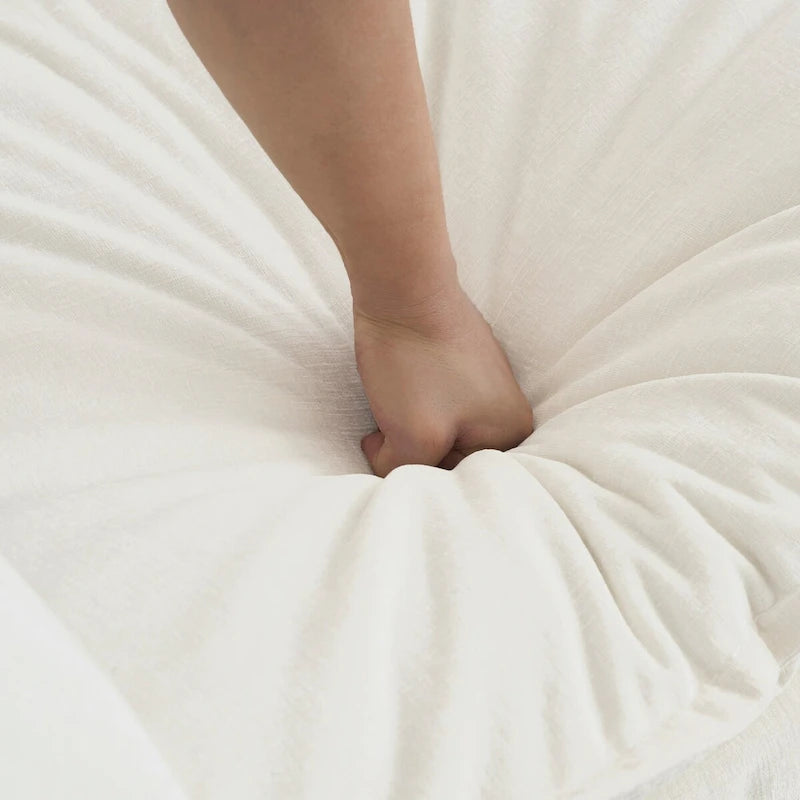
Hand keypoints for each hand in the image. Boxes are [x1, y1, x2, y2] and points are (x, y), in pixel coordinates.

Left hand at [354, 283, 533, 476]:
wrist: (402, 285)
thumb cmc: (412, 361)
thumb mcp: (412, 436)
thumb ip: (407, 471)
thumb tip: (388, 463)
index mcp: (511, 431)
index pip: (456, 478)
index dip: (415, 466)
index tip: (391, 446)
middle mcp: (509, 407)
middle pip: (449, 453)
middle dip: (412, 444)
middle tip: (385, 425)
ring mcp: (487, 380)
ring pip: (437, 426)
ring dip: (407, 422)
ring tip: (390, 398)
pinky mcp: (462, 360)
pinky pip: (435, 398)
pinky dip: (410, 398)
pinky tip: (395, 381)